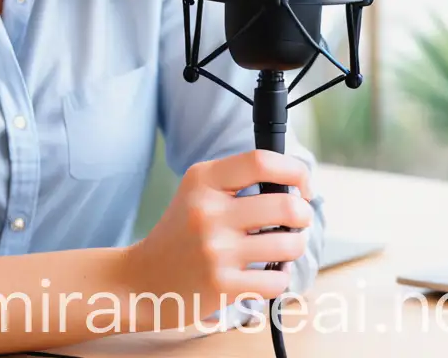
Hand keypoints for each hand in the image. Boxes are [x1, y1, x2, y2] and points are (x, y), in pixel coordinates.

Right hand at [121, 149, 313, 328]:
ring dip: (295, 246)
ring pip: (288, 244)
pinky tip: (268, 271)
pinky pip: (277, 279)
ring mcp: (215, 249)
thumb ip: (237, 180)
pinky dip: (281, 276)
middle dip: (303, 214)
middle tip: (298, 219)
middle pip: (285, 204)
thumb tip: (293, 183)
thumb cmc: (182, 231)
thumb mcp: (198, 191)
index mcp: (203, 179)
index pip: (261, 161)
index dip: (294, 170)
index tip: (302, 185)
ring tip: (284, 246)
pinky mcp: (222, 285)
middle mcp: (207, 211)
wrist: (145, 277)